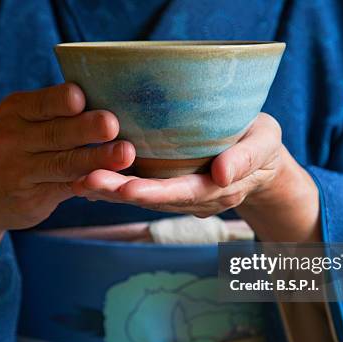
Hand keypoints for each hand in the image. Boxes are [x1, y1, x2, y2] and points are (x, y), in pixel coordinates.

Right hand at [0, 83, 134, 327]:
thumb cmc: (17, 147)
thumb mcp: (22, 121)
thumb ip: (54, 111)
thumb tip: (108, 94)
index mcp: (15, 111)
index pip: (41, 103)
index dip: (61, 100)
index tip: (82, 97)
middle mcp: (12, 139)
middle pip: (55, 133)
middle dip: (86, 128)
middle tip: (112, 124)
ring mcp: (21, 171)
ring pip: (64, 163)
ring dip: (97, 158)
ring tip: (125, 153)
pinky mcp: (33, 198)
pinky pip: (66, 189)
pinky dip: (90, 183)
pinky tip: (113, 180)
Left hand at [72, 113, 320, 241]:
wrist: (261, 160)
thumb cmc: (262, 144)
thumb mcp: (266, 142)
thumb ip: (248, 157)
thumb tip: (222, 173)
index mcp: (220, 188)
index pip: (184, 192)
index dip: (154, 192)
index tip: (126, 188)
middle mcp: (196, 198)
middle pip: (155, 199)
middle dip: (119, 192)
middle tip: (85, 182)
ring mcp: (181, 195)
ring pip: (143, 198)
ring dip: (110, 192)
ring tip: (77, 181)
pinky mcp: (170, 187)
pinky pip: (142, 191)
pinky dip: (115, 188)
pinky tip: (87, 182)